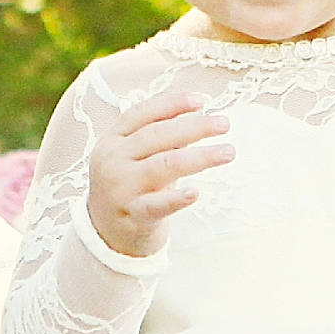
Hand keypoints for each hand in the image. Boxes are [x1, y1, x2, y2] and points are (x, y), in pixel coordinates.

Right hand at [86, 91, 233, 259]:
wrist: (106, 232)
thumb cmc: (130, 187)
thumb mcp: (137, 157)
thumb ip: (161, 137)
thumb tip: (198, 114)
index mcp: (113, 140)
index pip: (141, 114)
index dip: (171, 104)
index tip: (202, 101)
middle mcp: (113, 161)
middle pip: (155, 136)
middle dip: (193, 127)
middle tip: (224, 124)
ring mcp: (120, 188)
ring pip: (162, 166)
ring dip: (199, 157)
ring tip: (228, 152)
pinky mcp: (132, 215)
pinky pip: (156, 206)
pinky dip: (175, 199)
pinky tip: (195, 193)